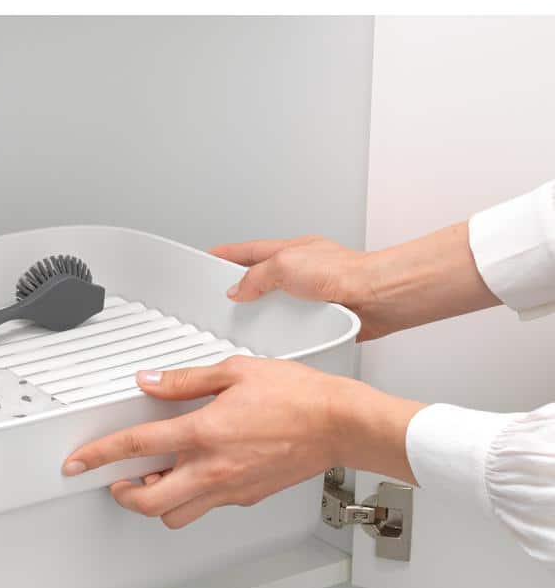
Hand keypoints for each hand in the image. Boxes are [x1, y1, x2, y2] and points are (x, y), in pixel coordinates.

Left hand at [61, 357, 422, 529]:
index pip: (134, 447)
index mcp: (202, 434)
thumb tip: (149, 382)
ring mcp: (229, 489)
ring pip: (175, 516)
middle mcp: (211, 469)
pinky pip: (207, 508)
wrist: (340, 424)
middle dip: (122, 495)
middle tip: (118, 481)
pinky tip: (196, 476)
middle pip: (147, 503)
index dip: (97, 456)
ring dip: (156, 503)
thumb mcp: (233, 372)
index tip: (78, 463)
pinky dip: (191, 498)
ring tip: (155, 481)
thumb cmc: (297, 396)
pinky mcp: (246, 498)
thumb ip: (184, 381)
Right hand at [211, 223, 499, 340]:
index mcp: (292, 250)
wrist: (376, 299)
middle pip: (261, 277)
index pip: (249, 250)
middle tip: (224, 296)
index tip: (210, 257)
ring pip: (276, 303)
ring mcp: (311, 294)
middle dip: (242, 286)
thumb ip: (256, 277)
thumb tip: (238, 290)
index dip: (227, 254)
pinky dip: (282, 331)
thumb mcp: (286, 266)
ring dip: (264, 312)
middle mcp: (302, 270)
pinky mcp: (320, 317)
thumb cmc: (345, 274)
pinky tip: (277, 337)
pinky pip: (291, 325)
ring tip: (250, 321)